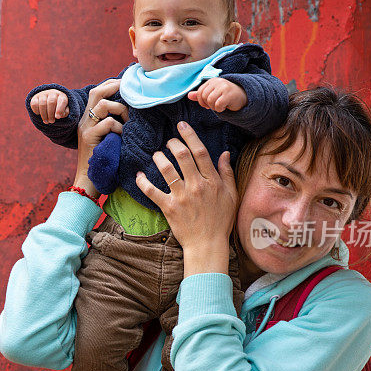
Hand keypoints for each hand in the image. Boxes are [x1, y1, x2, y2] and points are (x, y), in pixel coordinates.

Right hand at [30, 89, 69, 122]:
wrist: (49, 99)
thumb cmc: (58, 107)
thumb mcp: (64, 110)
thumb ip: (64, 113)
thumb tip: (58, 116)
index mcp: (62, 96)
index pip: (62, 101)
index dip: (60, 109)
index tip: (57, 117)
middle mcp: (52, 93)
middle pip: (51, 102)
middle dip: (51, 114)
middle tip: (51, 121)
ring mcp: (43, 94)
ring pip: (42, 104)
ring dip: (44, 115)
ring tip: (46, 121)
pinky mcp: (35, 97)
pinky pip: (34, 104)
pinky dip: (36, 111)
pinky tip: (39, 114)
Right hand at [73, 79, 128, 197]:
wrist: (88, 182)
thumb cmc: (104, 162)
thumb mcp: (108, 138)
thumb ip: (113, 125)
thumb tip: (131, 112)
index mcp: (88, 119)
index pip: (97, 92)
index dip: (111, 84)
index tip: (126, 85)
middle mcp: (84, 121)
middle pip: (97, 92)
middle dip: (115, 87)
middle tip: (129, 91)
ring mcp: (85, 128)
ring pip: (103, 104)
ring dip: (120, 110)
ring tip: (127, 122)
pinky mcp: (88, 138)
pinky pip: (108, 123)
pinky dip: (119, 127)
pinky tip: (122, 137)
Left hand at [135, 121, 237, 276]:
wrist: (208, 244)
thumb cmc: (221, 220)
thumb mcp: (231, 196)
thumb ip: (227, 173)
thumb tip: (224, 153)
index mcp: (212, 181)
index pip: (200, 152)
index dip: (190, 136)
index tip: (182, 126)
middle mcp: (197, 186)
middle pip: (182, 156)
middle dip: (173, 144)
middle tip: (169, 141)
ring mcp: (182, 197)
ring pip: (167, 170)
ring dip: (159, 158)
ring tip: (157, 155)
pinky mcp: (169, 208)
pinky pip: (152, 192)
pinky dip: (143, 182)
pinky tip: (139, 175)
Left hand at [187, 77, 246, 111]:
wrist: (243, 97)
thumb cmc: (226, 96)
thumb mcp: (212, 94)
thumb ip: (201, 94)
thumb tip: (188, 95)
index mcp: (211, 81)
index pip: (199, 92)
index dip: (201, 101)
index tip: (208, 104)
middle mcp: (217, 81)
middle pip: (203, 97)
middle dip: (208, 104)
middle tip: (216, 105)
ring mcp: (223, 87)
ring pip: (210, 101)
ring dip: (214, 107)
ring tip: (221, 105)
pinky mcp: (229, 94)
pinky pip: (218, 105)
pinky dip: (220, 109)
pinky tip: (225, 106)